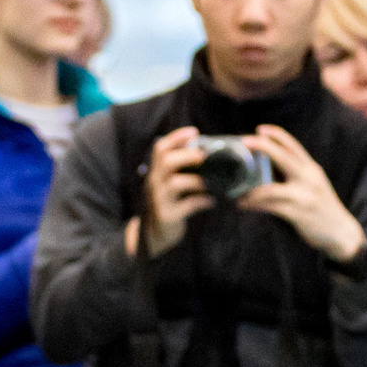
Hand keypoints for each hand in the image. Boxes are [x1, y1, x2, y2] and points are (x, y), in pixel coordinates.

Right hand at [138, 126, 214, 258]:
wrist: (156, 235)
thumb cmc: (170, 205)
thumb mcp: (170, 186)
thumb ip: (181, 172)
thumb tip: (207, 156)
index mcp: (156, 173)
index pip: (160, 149)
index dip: (176, 138)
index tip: (194, 132)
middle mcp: (154, 184)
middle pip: (167, 162)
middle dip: (188, 156)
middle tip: (206, 157)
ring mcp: (160, 200)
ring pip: (176, 183)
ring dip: (197, 181)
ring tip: (211, 182)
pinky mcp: (168, 216)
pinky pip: (187, 205)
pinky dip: (202, 201)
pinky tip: (212, 201)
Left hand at [238, 125, 366, 264]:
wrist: (343, 234)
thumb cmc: (324, 209)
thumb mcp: (315, 185)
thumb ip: (298, 175)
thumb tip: (270, 169)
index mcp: (312, 169)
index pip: (294, 145)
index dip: (276, 134)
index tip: (259, 129)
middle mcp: (309, 178)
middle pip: (283, 156)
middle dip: (262, 146)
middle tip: (244, 142)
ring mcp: (303, 196)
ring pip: (270, 186)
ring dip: (249, 187)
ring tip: (235, 189)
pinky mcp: (298, 213)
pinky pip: (270, 206)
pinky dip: (254, 204)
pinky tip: (243, 204)